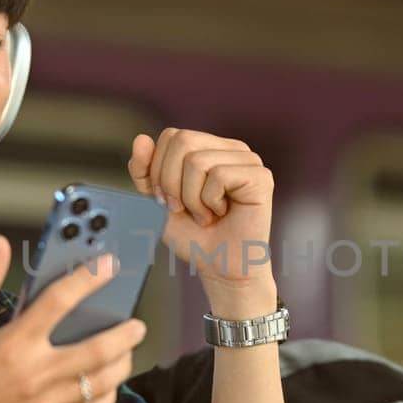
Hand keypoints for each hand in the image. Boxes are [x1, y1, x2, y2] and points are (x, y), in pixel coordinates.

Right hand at [0, 237, 146, 402]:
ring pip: (101, 383)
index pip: (59, 302)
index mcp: (12, 344)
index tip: (108, 265)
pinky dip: (107, 397)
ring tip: (127, 352)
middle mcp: (34, 374)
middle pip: (98, 349)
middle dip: (126, 333)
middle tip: (137, 323)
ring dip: (122, 364)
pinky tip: (108, 385)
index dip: (88, 279)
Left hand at [128, 129, 276, 311]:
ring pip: (198, 161)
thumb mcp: (157, 200)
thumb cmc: (194, 235)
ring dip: (192, 198)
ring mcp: (248, 160)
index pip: (172, 135)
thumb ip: (145, 170)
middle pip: (183, 141)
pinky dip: (210, 202)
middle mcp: (231, 148)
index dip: (158, 169)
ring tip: (204, 215)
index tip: (167, 200)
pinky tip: (221, 213)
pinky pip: (219, 176)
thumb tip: (141, 139)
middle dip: (172, 182)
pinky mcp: (260, 177)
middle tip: (183, 209)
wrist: (218, 267)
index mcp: (209, 147)